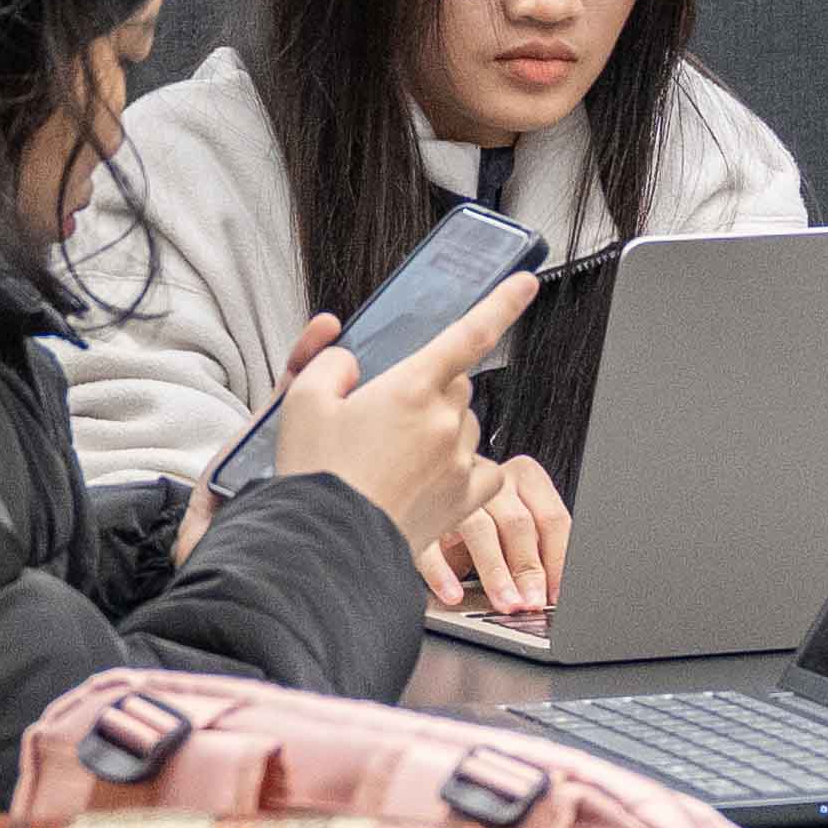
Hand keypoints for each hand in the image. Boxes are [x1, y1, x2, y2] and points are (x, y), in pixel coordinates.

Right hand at [263, 274, 533, 557]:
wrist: (327, 545)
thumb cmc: (316, 475)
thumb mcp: (301, 401)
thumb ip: (328, 363)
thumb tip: (348, 362)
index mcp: (412, 387)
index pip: (469, 333)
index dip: (503, 303)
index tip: (526, 281)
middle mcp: (445, 422)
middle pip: (456, 385)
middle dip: (429, 389)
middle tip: (387, 413)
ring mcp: (459, 462)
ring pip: (466, 427)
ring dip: (443, 429)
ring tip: (397, 454)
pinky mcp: (463, 500)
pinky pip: (482, 471)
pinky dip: (465, 467)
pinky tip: (435, 475)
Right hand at [431, 454, 570, 621]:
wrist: (427, 496)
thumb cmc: (482, 516)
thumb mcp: (513, 526)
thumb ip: (534, 549)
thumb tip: (544, 594)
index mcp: (525, 477)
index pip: (552, 518)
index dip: (558, 561)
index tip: (555, 595)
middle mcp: (492, 479)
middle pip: (517, 523)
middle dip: (527, 569)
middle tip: (531, 603)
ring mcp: (456, 491)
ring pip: (479, 529)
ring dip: (494, 572)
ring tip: (504, 603)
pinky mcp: (420, 511)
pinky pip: (432, 542)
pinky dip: (442, 572)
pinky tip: (453, 594)